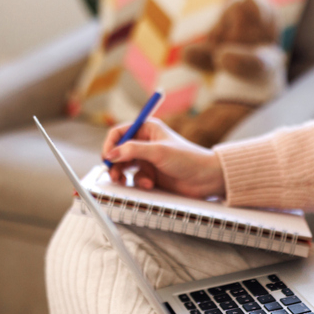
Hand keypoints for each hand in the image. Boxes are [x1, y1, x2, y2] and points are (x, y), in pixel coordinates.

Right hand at [102, 118, 225, 198]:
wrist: (206, 178)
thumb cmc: (188, 159)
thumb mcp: (158, 151)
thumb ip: (133, 150)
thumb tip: (111, 153)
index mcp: (147, 129)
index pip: (119, 132)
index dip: (110, 144)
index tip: (107, 157)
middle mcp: (146, 143)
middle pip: (119, 151)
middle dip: (114, 163)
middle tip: (113, 174)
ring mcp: (148, 159)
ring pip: (124, 166)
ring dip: (122, 174)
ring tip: (122, 181)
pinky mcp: (151, 174)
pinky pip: (136, 178)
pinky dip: (139, 182)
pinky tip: (149, 184)